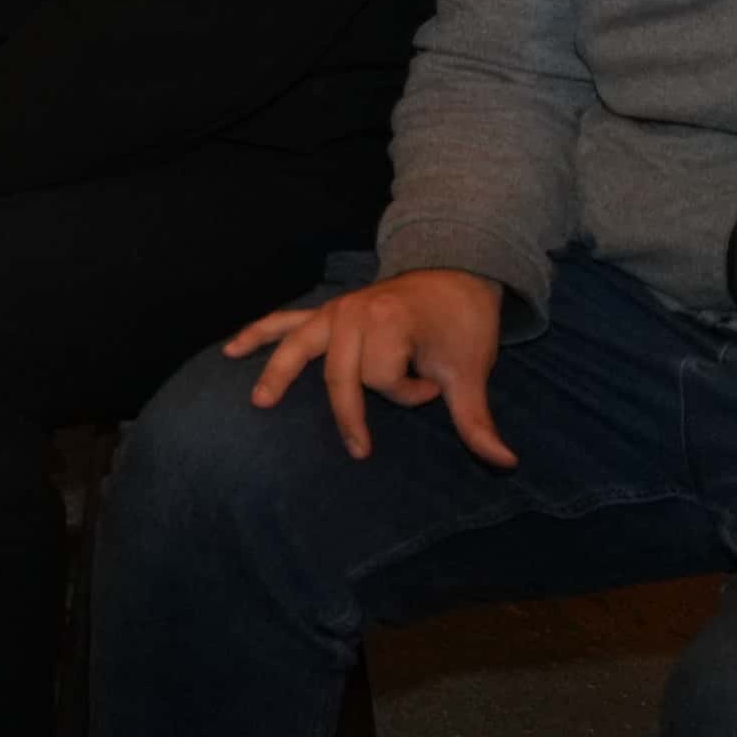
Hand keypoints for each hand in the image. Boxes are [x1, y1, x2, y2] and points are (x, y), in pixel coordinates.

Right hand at [226, 266, 512, 467]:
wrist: (454, 274)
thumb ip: (475, 419)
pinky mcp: (326, 312)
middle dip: (354, 410)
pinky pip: (284, 321)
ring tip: (260, 402)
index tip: (432, 386)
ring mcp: (335, 310)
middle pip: (339, 373)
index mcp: (389, 321)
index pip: (384, 378)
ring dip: (277, 372)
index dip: (411, 394)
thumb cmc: (461, 324)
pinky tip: (231, 351)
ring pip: (297, 345)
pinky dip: (258, 334)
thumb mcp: (471, 370)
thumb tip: (505, 462)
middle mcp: (353, 312)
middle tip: (362, 448)